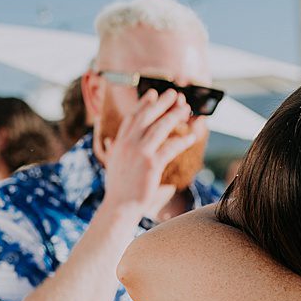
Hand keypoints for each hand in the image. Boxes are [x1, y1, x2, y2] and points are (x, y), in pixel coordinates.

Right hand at [99, 87, 196, 216]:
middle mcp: (128, 144)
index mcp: (119, 143)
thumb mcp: (111, 165)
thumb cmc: (117, 189)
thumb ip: (112, 150)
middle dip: (161, 103)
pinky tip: (192, 136)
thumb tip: (109, 141)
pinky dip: (182, 141)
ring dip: (174, 116)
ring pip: (160, 128)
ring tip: (186, 108)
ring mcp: (139, 153)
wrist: (119, 207)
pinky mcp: (151, 164)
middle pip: (147, 117)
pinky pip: (170, 148)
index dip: (143, 104)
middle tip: (173, 93)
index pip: (132, 117)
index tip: (152, 94)